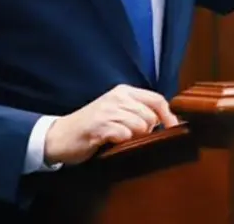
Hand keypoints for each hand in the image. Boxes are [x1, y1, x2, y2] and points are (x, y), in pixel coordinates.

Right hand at [43, 84, 179, 165]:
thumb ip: (138, 112)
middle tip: (133, 137)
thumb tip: (165, 121)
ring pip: (140, 126)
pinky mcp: (99, 126)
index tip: (173, 129)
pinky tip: (111, 142)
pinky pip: (124, 135)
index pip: (157, 99)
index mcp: (124, 92)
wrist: (60, 135)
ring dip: (135, 138)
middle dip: (148, 131)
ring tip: (120, 139)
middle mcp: (117, 97)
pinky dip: (122, 142)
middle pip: (150, 116)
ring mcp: (107, 111)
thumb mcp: (116, 112)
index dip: (169, 116)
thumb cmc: (92, 126)